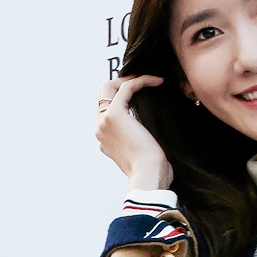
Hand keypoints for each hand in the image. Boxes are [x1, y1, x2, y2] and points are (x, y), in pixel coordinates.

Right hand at [93, 75, 171, 191]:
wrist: (148, 176)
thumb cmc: (151, 170)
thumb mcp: (142, 153)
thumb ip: (139, 140)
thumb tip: (148, 133)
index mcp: (104, 138)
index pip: (104, 108)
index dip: (120, 96)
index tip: (141, 92)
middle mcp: (100, 128)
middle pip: (101, 94)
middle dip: (120, 84)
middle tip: (142, 82)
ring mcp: (104, 121)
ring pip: (108, 87)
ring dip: (129, 80)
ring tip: (150, 79)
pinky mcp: (114, 114)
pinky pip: (126, 88)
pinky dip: (141, 81)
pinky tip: (157, 81)